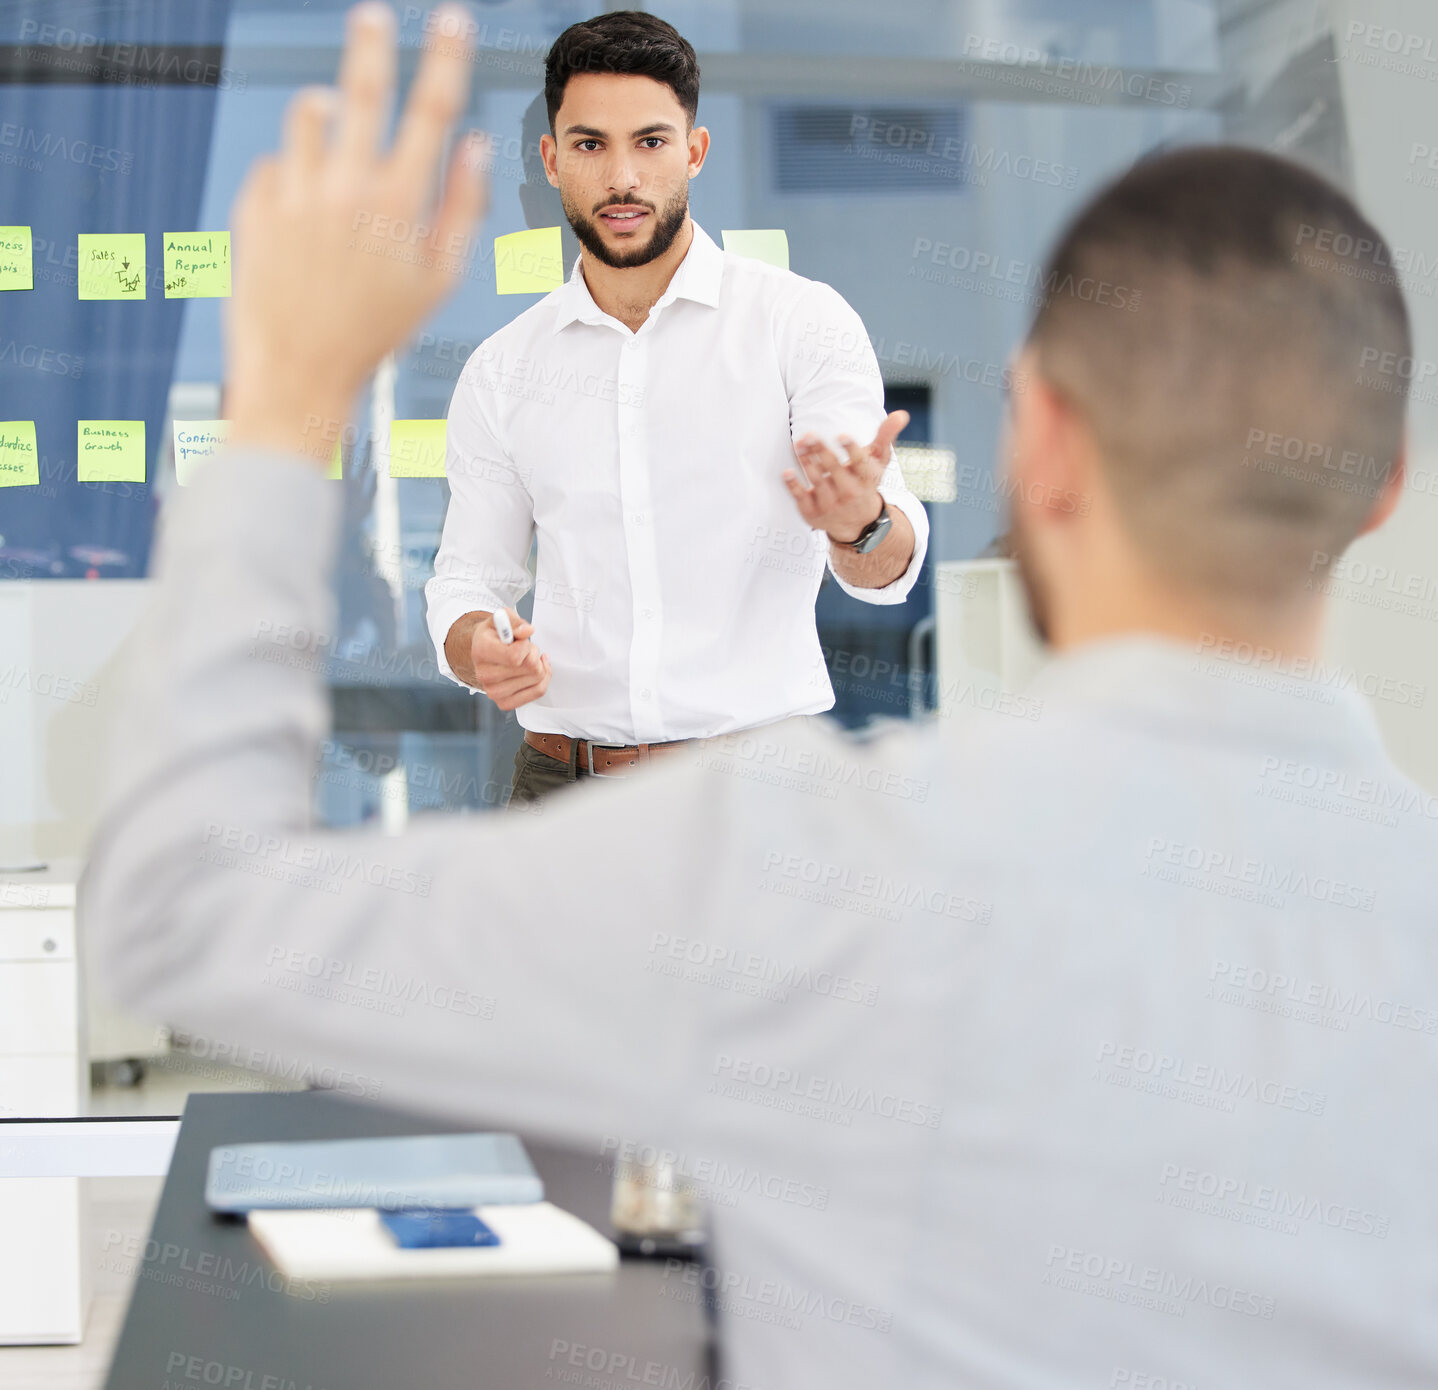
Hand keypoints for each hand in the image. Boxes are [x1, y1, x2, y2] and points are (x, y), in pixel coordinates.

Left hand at [226, 2, 488, 460]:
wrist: (299, 373)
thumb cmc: (375, 331)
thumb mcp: (435, 282)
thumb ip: (461, 209)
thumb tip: (473, 146)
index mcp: (398, 205)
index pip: (430, 112)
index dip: (445, 59)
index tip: (451, 22)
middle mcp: (345, 189)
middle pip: (361, 89)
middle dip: (371, 43)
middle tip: (372, 15)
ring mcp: (295, 194)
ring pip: (308, 114)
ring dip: (326, 114)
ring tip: (335, 137)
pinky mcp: (255, 206)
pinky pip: (277, 162)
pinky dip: (295, 175)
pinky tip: (305, 217)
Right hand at [470, 610, 551, 711]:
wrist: (483, 652)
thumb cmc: (494, 635)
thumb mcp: (503, 618)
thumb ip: (515, 621)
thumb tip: (527, 631)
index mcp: (481, 651)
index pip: (515, 656)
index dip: (525, 646)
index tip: (520, 641)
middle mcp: (484, 675)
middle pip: (531, 667)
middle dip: (533, 654)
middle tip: (523, 649)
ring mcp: (494, 692)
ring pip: (537, 679)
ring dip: (537, 665)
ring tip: (525, 659)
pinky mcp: (504, 703)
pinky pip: (538, 691)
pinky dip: (543, 679)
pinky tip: (535, 670)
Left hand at [782, 410, 908, 542]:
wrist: (857, 522)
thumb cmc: (865, 482)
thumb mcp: (878, 461)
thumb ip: (886, 436)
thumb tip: (901, 414)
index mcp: (866, 478)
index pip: (860, 463)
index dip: (851, 449)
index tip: (841, 436)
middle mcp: (849, 492)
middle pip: (834, 470)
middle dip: (821, 451)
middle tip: (809, 434)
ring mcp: (831, 504)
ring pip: (817, 481)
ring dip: (806, 462)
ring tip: (798, 444)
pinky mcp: (813, 512)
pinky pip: (801, 498)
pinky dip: (793, 486)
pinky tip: (786, 472)